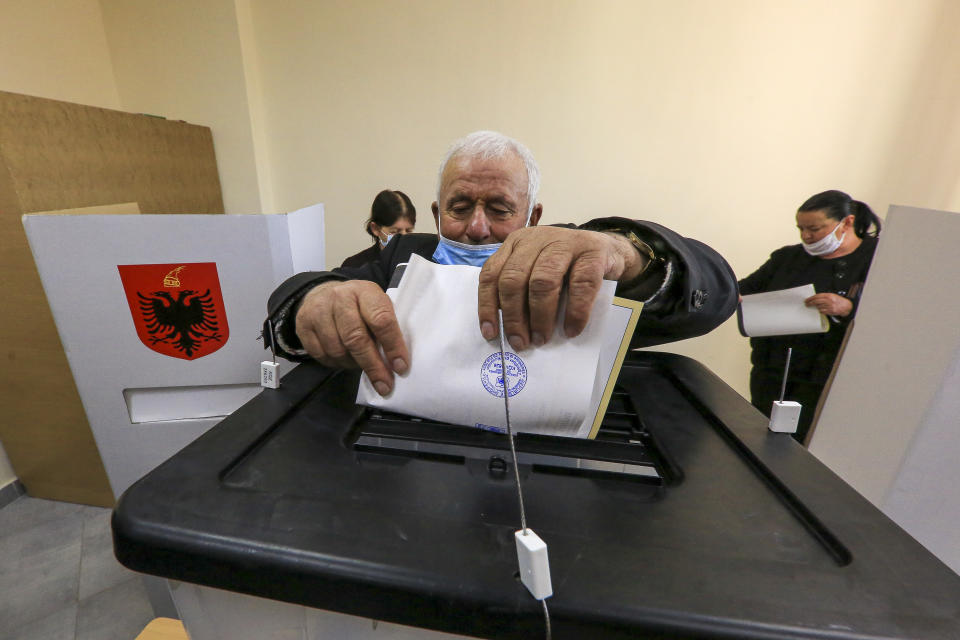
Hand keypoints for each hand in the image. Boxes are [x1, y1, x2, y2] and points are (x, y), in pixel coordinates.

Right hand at [295, 280, 408, 394]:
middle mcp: (340, 297)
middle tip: (384, 384)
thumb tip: (395, 363)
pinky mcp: (303, 324)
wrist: (325, 293)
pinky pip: (320, 355)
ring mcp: (319, 310)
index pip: (381, 320)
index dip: (392, 346)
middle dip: (372, 366)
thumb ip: (386, 328)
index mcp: (365, 291)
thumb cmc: (359, 305)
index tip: (400, 367)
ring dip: (353, 364)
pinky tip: (344, 359)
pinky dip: (336, 363)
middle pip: (356, 338)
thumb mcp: (377, 306)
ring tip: (361, 364)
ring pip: (337, 350)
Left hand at [477, 227, 644, 349]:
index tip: (491, 334)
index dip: (487, 306)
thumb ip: (522, 291)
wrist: (608, 250)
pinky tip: (571, 330)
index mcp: (516, 244)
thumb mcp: (537, 271)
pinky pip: (581, 285)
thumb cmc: (567, 269)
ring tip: (541, 339)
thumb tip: (511, 331)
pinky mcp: (593, 252)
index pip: (491, 274)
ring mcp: (565, 242)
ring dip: (540, 316)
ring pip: (542, 281)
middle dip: (514, 317)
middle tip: (520, 342)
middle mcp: (537, 238)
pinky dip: (575, 312)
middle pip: (513, 279)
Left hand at [804, 292, 852, 316]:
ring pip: (818, 307)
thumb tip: (815, 298)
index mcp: (829, 295)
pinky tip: (820, 310)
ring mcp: (830, 306)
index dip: (811, 298)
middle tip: (806, 304)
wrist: (847, 306)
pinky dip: (820, 311)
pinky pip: (822, 311)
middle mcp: (829, 300)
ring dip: (816, 307)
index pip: (817, 296)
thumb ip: (825, 296)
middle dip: (810, 303)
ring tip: (814, 306)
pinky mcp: (830, 311)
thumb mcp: (832, 295)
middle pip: (816, 301)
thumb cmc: (839, 301)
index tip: (807, 299)